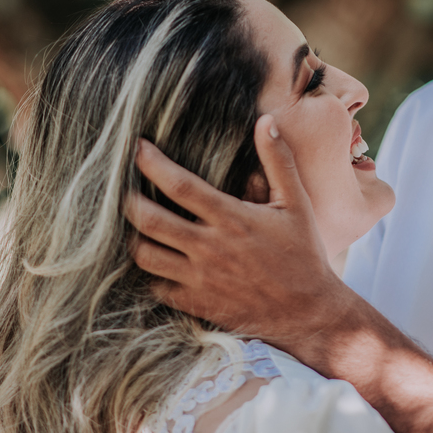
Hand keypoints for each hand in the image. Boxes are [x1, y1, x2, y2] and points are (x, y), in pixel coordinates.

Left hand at [124, 114, 349, 344]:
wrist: (309, 311)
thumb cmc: (303, 253)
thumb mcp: (296, 203)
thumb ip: (278, 161)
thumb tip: (267, 121)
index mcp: (232, 218)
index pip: (180, 185)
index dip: (153, 163)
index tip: (137, 147)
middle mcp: (210, 248)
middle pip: (150, 220)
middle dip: (129, 200)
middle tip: (122, 187)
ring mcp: (200, 279)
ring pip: (145, 256)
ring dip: (133, 237)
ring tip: (135, 224)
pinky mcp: (196, 304)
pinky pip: (156, 287)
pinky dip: (149, 272)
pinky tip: (155, 259)